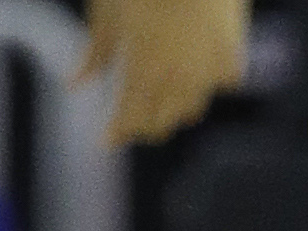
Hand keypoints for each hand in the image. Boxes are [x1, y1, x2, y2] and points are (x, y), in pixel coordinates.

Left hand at [78, 0, 248, 146]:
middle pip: (162, 122)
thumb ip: (96, 53)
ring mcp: (209, 71)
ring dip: (174, 108)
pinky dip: (207, 83)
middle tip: (131, 122)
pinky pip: (220, 83)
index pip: (130, 118)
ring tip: (160, 101)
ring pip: (192, 108)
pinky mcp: (232, 57)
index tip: (107, 140)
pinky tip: (197, 74)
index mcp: (144, 70)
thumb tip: (75, 84)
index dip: (118, 132)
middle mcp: (179, 79)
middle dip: (144, 125)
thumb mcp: (108, 13)